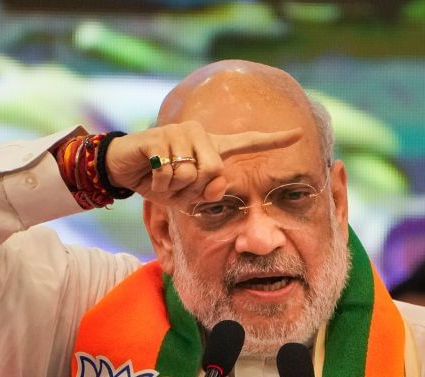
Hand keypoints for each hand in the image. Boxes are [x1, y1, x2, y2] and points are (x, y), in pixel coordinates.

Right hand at [104, 120, 301, 208]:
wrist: (125, 168)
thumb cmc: (160, 182)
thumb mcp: (187, 196)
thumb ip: (207, 194)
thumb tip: (218, 183)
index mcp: (213, 148)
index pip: (248, 142)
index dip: (274, 141)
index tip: (299, 134)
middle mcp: (201, 135)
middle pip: (215, 170)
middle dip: (194, 188)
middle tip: (176, 186)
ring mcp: (181, 132)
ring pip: (191, 173)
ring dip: (173, 186)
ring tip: (162, 177)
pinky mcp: (160, 136)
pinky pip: (169, 171)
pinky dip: (159, 182)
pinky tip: (150, 171)